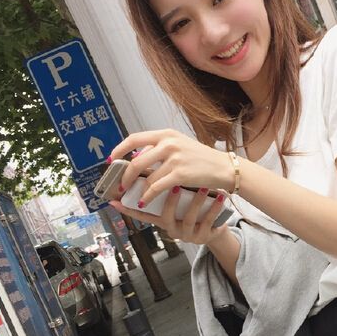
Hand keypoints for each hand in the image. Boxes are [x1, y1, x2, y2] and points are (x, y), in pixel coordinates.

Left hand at [108, 129, 233, 207]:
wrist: (224, 168)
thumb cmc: (203, 158)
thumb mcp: (181, 145)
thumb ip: (161, 147)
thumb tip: (139, 156)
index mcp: (166, 134)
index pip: (134, 138)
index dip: (119, 149)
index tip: (112, 160)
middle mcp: (169, 143)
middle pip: (136, 160)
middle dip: (126, 175)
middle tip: (122, 184)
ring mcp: (174, 158)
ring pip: (146, 176)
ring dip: (137, 188)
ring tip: (134, 195)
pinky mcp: (180, 174)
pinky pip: (156, 187)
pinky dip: (147, 196)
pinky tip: (144, 201)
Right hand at [110, 184, 228, 246]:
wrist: (216, 224)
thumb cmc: (192, 207)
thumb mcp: (176, 198)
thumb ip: (161, 185)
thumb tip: (142, 162)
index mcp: (161, 217)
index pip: (141, 214)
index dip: (128, 209)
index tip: (115, 201)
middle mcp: (171, 227)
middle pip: (164, 216)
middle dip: (170, 201)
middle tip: (174, 185)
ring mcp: (187, 232)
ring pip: (189, 219)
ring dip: (196, 202)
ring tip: (203, 189)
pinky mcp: (205, 235)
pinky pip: (209, 222)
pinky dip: (214, 209)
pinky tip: (220, 198)